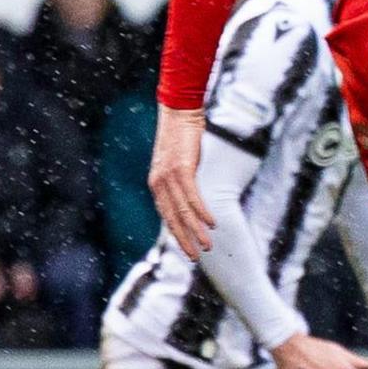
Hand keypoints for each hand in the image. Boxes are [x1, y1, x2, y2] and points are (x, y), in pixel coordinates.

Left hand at [149, 106, 211, 257]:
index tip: (187, 249)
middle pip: (172, 219)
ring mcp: (169, 176)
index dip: (177, 234)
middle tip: (195, 257)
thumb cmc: (181, 137)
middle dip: (185, 240)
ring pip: (183, 211)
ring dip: (196, 231)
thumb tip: (189, 195)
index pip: (166, 216)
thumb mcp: (177, 163)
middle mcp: (159, 183)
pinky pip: (192, 196)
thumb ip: (180, 180)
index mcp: (156, 184)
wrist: (179, 112)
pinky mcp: (181, 169)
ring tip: (208, 245)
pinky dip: (202, 211)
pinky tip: (211, 223)